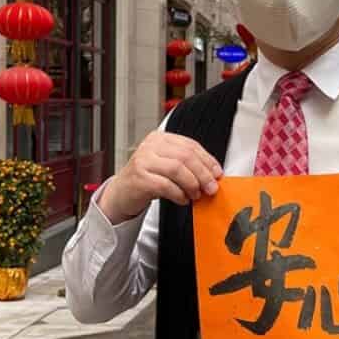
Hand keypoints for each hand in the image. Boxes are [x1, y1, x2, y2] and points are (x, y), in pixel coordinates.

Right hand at [97, 131, 222, 223]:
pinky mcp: (139, 178)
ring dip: (192, 184)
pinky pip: (166, 186)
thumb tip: (212, 174)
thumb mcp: (166, 166)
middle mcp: (150, 146)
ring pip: (177, 169)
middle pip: (185, 156)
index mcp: (160, 138)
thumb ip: (186, 165)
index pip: (190, 145)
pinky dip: (179, 194)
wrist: (121, 194)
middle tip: (211, 188)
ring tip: (195, 194)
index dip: (207, 160)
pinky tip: (183, 199)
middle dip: (203, 174)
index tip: (217, 174)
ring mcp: (143, 161)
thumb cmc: (146, 179)